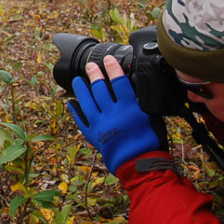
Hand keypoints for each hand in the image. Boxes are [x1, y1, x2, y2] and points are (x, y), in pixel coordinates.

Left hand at [69, 55, 161, 172]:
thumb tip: (134, 87)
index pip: (119, 82)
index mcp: (129, 108)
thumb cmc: (150, 142)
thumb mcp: (151, 117)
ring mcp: (100, 125)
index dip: (113, 68)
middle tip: (89, 66)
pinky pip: (81, 121)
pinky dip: (75, 111)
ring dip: (81, 89)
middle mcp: (112, 114)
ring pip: (86, 102)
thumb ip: (141, 102)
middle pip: (99, 89)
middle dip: (94, 74)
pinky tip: (71, 103)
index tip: (108, 59)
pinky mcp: (93, 136)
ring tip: (77, 80)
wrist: (139, 165)